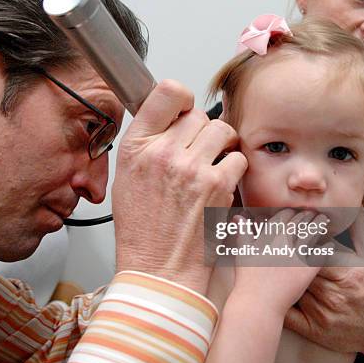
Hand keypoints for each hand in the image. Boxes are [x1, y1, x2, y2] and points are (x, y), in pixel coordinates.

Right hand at [112, 80, 246, 294]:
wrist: (159, 269)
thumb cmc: (142, 231)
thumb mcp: (126, 180)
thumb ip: (146, 145)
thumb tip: (167, 119)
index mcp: (136, 148)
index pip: (166, 93)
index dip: (181, 98)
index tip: (183, 109)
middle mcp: (163, 153)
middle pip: (198, 114)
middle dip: (201, 131)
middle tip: (197, 151)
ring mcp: (192, 168)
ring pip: (222, 130)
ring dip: (221, 145)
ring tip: (212, 164)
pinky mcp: (217, 186)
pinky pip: (237, 157)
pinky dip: (233, 168)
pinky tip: (220, 183)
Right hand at [231, 209, 328, 315]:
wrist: (259, 302)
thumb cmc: (247, 279)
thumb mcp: (242, 252)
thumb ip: (243, 232)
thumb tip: (239, 217)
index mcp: (268, 235)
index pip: (284, 215)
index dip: (291, 212)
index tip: (294, 212)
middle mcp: (284, 241)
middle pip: (300, 221)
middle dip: (307, 215)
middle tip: (314, 213)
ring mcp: (297, 254)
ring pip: (312, 233)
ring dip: (319, 225)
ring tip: (324, 221)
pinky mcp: (308, 268)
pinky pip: (321, 253)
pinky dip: (326, 247)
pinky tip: (329, 244)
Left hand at [284, 209, 363, 362]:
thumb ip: (360, 229)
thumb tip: (351, 204)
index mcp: (349, 273)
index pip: (313, 251)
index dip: (299, 241)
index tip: (289, 231)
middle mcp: (335, 294)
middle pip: (298, 269)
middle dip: (285, 256)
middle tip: (269, 242)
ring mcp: (323, 314)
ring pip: (291, 287)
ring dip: (277, 275)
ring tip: (264, 260)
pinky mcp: (315, 330)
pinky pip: (288, 314)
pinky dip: (277, 300)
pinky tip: (269, 287)